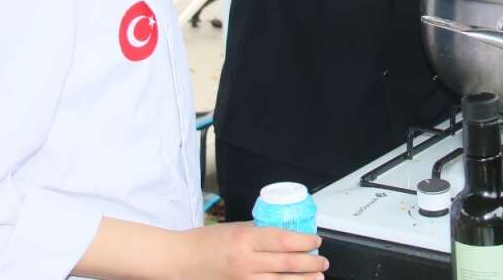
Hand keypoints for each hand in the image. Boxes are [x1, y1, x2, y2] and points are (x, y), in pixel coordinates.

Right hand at [183, 223, 327, 278]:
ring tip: (317, 278)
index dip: (305, 242)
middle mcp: (245, 261)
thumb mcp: (233, 229)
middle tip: (323, 262)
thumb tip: (282, 233)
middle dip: (310, 264)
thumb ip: (257, 231)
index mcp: (245, 239)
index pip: (284, 240)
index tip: (316, 241)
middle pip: (287, 263)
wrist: (179, 260)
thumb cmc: (204, 242)